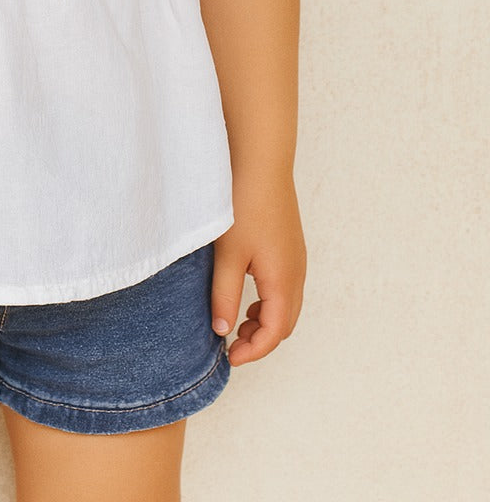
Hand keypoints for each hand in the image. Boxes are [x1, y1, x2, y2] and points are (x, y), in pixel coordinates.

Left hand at [210, 172, 305, 366]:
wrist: (260, 162)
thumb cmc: (243, 205)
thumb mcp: (228, 255)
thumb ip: (224, 295)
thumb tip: (222, 330)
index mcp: (284, 280)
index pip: (274, 332)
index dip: (253, 351)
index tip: (229, 358)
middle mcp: (296, 272)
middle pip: (285, 323)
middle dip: (260, 340)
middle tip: (230, 345)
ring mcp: (296, 258)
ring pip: (286, 305)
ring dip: (264, 321)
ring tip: (234, 321)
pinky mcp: (289, 245)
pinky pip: (285, 287)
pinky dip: (268, 302)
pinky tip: (245, 294)